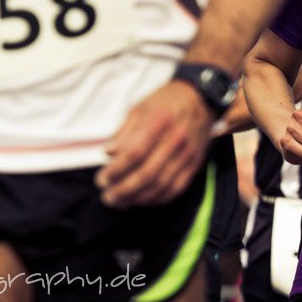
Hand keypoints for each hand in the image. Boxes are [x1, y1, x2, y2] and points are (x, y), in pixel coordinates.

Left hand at [95, 80, 213, 207]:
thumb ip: (123, 132)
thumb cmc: (166, 102)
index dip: (115, 171)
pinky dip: (157, 199)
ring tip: (120, 202)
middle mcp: (175, 139)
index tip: (102, 179)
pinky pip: (175, 188)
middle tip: (108, 196)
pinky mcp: (194, 164)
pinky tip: (141, 200)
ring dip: (137, 198)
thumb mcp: (139, 108)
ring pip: (161, 185)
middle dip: (123, 190)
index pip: (134, 153)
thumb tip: (108, 153)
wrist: (200, 99)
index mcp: (159, 121)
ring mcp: (187, 154)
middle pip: (147, 174)